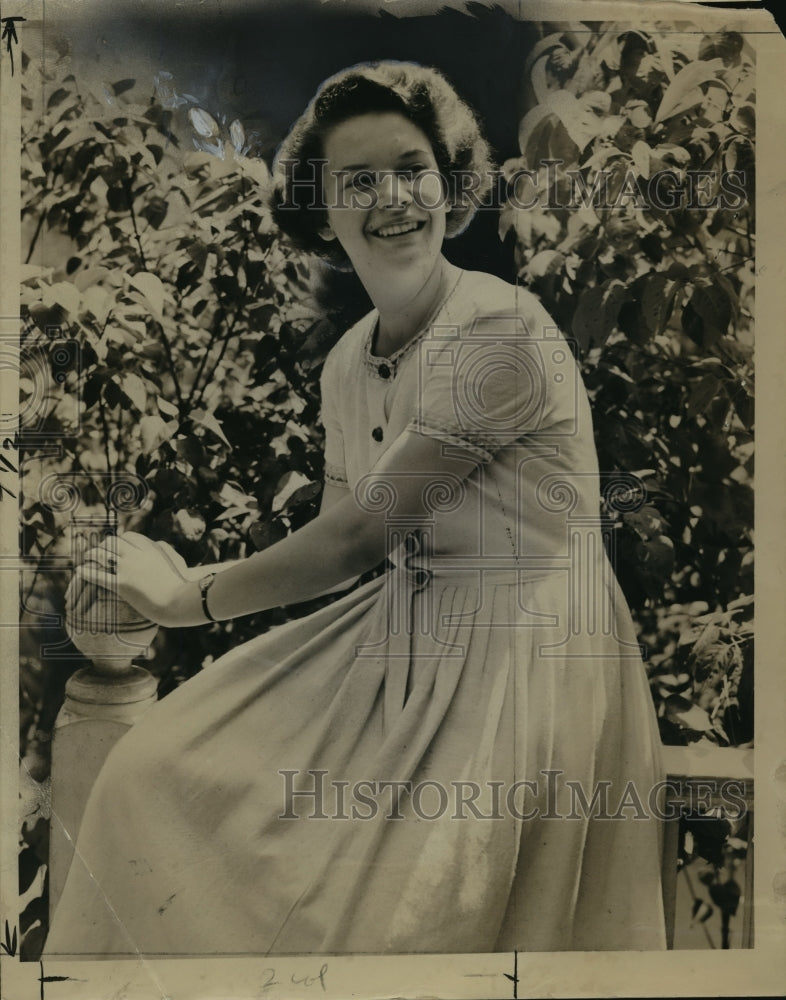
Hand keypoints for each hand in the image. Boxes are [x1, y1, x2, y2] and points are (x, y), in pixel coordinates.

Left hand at [71, 532, 198, 627]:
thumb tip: (158, 543)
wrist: (180, 601)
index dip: (120, 540)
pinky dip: (87, 572)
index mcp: (151, 548)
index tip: (116, 546)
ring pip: (102, 555)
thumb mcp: (175, 560)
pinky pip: (98, 575)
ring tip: (87, 559)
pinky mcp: (121, 585)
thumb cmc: (181, 584)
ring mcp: (128, 569)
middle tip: (99, 552)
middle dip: (104, 546)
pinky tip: (79, 571)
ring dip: (92, 556)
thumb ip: (165, 549)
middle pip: (113, 542)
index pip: (129, 536)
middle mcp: (137, 555)